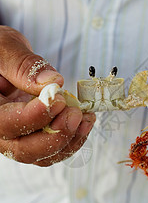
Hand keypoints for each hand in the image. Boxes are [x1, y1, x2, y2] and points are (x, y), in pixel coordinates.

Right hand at [0, 26, 94, 166]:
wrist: (3, 58)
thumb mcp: (5, 48)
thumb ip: (24, 65)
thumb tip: (52, 82)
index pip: (7, 125)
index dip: (36, 116)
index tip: (59, 99)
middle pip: (25, 150)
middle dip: (56, 135)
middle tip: (75, 114)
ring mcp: (18, 134)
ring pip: (42, 155)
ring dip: (69, 140)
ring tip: (85, 117)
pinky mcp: (35, 133)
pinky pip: (53, 148)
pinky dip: (72, 139)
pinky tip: (85, 120)